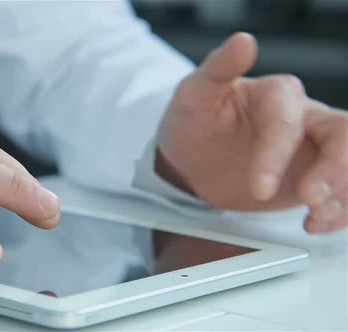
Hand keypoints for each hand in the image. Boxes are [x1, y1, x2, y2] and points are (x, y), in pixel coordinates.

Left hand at [157, 32, 347, 232]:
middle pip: (341, 135)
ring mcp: (313, 148)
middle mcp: (303, 118)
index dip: (277, 154)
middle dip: (334, 170)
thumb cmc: (193, 125)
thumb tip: (242, 41)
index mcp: (276, 95)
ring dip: (344, 193)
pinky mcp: (316, 175)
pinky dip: (341, 209)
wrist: (191, 162)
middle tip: (312, 199)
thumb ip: (218, 70)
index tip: (259, 186)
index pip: (286, 121)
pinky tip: (319, 222)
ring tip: (318, 217)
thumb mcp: (193, 96)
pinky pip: (343, 190)